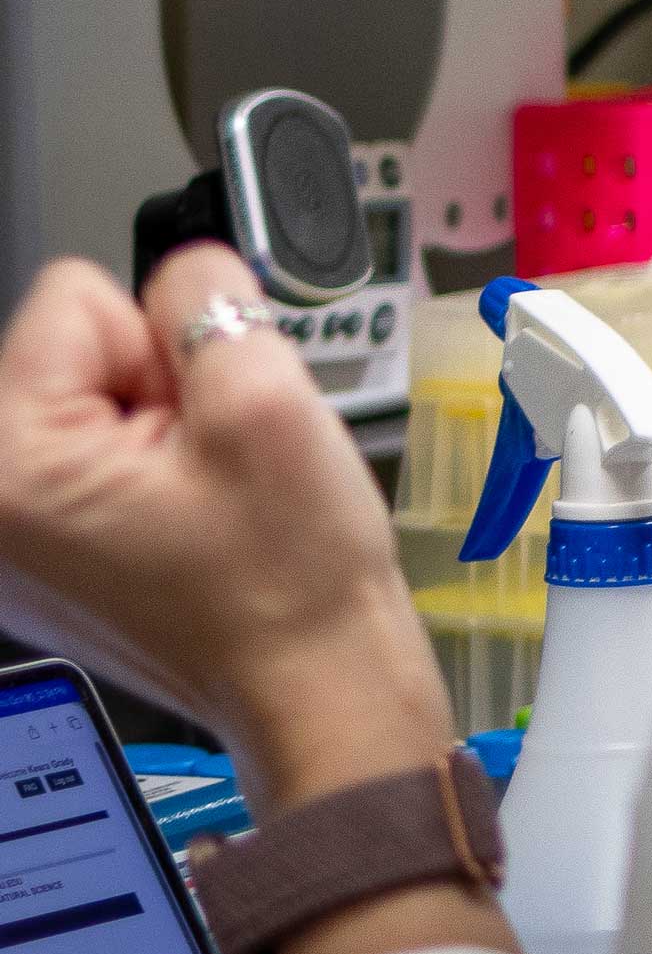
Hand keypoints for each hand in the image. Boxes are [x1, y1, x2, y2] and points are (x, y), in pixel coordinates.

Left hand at [0, 247, 452, 811]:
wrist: (318, 687)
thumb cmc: (292, 578)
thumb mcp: (268, 397)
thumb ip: (212, 295)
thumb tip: (188, 266)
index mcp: (11, 463)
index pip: (76, 295)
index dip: (169, 338)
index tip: (207, 413)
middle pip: (75, 347)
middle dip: (158, 382)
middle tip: (214, 460)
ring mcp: (13, 539)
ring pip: (95, 398)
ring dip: (161, 428)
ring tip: (209, 494)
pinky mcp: (45, 556)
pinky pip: (97, 456)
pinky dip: (152, 471)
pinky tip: (194, 518)